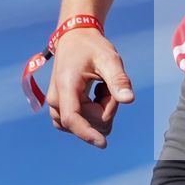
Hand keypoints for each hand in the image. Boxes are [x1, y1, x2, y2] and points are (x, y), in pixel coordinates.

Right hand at [45, 26, 134, 149]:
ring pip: (86, 126)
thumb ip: (119, 79)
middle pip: (88, 123)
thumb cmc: (92, 47)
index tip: (103, 144)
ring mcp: (56, 107)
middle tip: (108, 85)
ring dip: (101, 112)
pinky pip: (82, 124)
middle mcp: (55, 101)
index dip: (87, 133)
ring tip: (100, 88)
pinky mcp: (60, 111)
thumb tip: (129, 100)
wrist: (74, 39)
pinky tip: (95, 94)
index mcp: (66, 86)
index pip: (73, 118)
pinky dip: (94, 114)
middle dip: (107, 108)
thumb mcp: (109, 59)